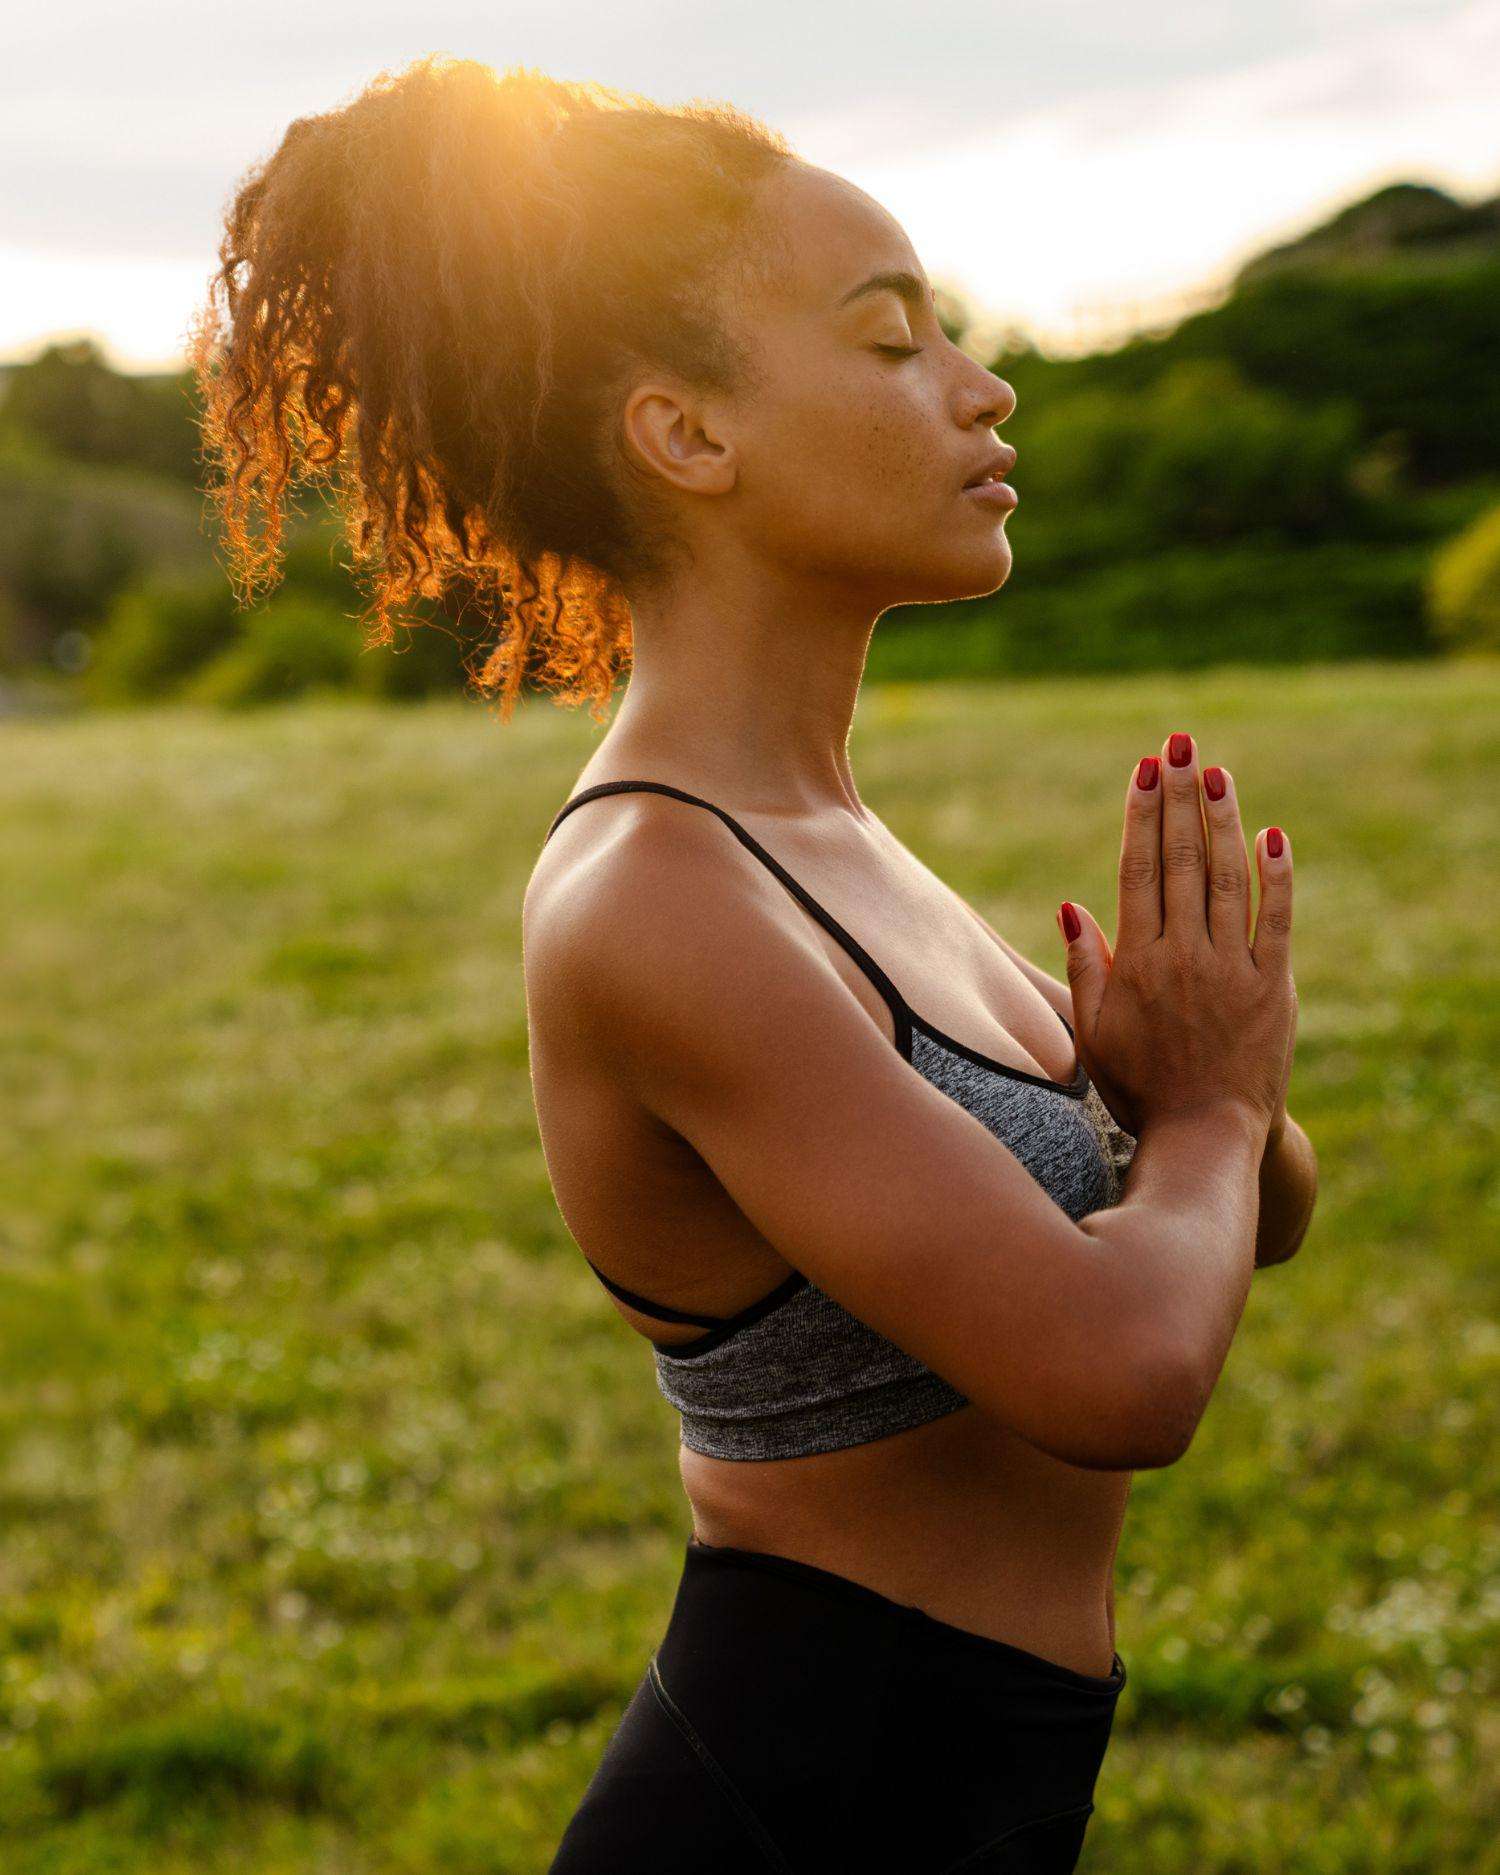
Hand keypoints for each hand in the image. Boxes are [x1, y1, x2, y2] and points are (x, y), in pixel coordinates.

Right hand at [1056, 731, 1297, 1139]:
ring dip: (1223, 820)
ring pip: (1229, 879)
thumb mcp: (1093, 1034)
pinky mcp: (1276, 988)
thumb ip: (1085, 968)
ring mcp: (1234, 971)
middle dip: (1180, 797)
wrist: (1207, 1137)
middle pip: (1183, 861)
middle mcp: (1185, 958)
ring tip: (1216, 771)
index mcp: (1138, 965)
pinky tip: (1272, 834)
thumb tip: (1073, 905)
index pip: (1140, 871)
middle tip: (1179, 745)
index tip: (1145, 769)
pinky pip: (1278, 921)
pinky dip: (1277, 876)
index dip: (1142, 815)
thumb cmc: (1140, 1088)